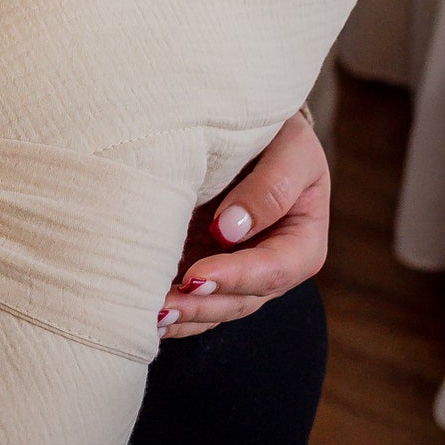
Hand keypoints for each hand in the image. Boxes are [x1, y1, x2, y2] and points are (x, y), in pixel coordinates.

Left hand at [157, 110, 329, 338]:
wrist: (253, 128)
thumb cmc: (279, 134)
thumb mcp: (291, 149)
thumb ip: (271, 187)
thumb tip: (230, 229)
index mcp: (302, 243)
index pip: (272, 270)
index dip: (235, 277)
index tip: (195, 274)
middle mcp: (270, 268)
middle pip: (239, 300)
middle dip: (200, 306)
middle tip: (163, 307)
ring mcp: (236, 272)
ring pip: (213, 307)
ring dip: (182, 315)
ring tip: (147, 316)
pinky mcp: (206, 266)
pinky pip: (191, 299)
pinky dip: (171, 309)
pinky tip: (143, 313)